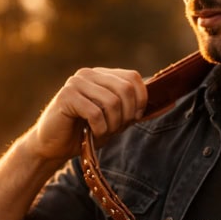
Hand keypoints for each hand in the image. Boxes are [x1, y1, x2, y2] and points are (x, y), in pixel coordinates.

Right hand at [23, 67, 147, 162]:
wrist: (52, 146)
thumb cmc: (84, 132)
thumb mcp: (115, 120)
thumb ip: (135, 110)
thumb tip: (167, 105)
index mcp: (101, 75)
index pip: (133, 77)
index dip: (140, 100)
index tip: (134, 118)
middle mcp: (89, 73)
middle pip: (125, 88)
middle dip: (127, 114)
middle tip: (116, 129)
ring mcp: (76, 83)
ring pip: (112, 101)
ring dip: (112, 124)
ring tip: (102, 132)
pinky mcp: (66, 96)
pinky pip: (95, 113)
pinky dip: (99, 129)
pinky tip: (91, 133)